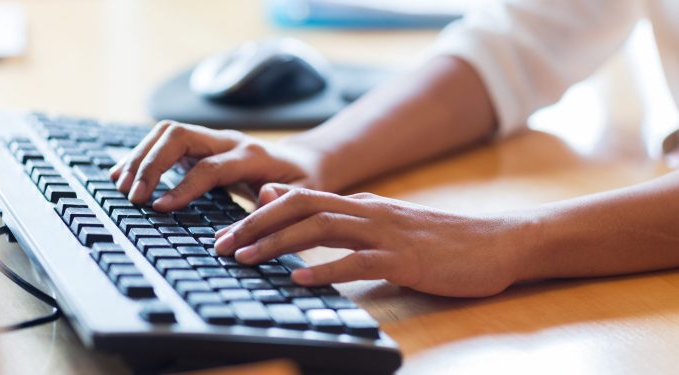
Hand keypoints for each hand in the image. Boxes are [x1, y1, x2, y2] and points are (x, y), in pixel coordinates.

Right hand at [110, 121, 324, 210]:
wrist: (304, 164)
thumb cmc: (304, 185)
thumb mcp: (304, 197)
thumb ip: (284, 200)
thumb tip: (264, 199)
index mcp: (254, 156)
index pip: (211, 166)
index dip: (184, 186)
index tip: (159, 207)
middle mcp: (230, 141)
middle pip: (181, 136)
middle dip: (152, 163)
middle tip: (133, 196)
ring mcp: (214, 139)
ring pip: (168, 133)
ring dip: (141, 156)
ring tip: (121, 186)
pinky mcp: (201, 145)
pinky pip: (166, 141)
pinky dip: (142, 155)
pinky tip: (124, 174)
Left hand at [214, 184, 528, 296]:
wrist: (495, 242)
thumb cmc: (439, 240)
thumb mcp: (386, 223)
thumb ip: (346, 218)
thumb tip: (309, 215)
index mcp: (362, 204)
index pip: (300, 199)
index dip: (259, 214)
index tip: (227, 232)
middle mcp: (368, 211)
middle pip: (300, 208)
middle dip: (255, 224)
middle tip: (220, 244)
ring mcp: (386, 233)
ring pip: (321, 229)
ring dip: (278, 243)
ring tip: (245, 258)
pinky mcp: (404, 259)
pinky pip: (358, 262)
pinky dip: (325, 269)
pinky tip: (300, 280)